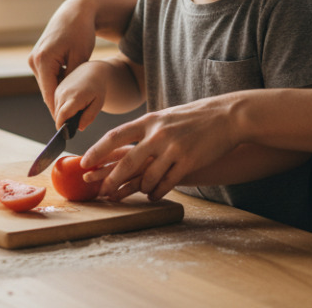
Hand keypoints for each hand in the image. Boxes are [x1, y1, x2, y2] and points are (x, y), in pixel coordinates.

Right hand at [28, 0, 97, 114]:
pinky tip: (71, 89)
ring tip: (75, 106)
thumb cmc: (81, 33)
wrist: (75, 12)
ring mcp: (33, 58)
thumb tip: (67, 102)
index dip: (58, 111)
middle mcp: (34, 60)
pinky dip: (58, 83)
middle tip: (74, 122)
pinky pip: (48, 76)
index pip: (49, 94)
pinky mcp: (37, 57)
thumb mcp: (81, 58)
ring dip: (59, 93)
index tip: (67, 127)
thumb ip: (73, 81)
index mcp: (43, 60)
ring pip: (47, 85)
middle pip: (47, 91)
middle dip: (59, 104)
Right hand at [53, 62, 109, 131]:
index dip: (62, 126)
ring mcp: (58, 89)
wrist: (93, 71)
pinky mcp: (57, 88)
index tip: (66, 134)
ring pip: (56, 110)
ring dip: (63, 115)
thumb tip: (79, 128)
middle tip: (74, 124)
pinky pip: (55, 104)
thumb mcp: (98, 104)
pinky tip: (72, 106)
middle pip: (58, 114)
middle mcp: (63, 92)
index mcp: (75, 97)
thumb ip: (89, 117)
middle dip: (64, 122)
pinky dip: (61, 108)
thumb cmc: (98, 89)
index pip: (62, 116)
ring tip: (76, 112)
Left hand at [80, 93, 241, 201]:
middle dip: (112, 179)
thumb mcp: (166, 117)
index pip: (116, 136)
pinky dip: (157, 192)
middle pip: (128, 161)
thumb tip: (124, 142)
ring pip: (148, 177)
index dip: (98, 150)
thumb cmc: (194, 117)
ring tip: (139, 192)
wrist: (227, 117)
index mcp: (149, 121)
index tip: (84, 162)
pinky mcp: (189, 161)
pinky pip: (167, 183)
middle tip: (101, 191)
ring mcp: (174, 148)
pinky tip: (154, 195)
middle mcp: (158, 134)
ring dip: (140, 189)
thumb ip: (146, 129)